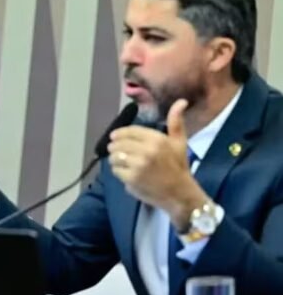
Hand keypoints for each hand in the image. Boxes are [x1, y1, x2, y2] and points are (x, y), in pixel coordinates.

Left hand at [108, 99, 208, 229]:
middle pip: (119, 143)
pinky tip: (126, 173)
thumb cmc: (179, 167)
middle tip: (115, 150)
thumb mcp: (179, 142)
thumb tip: (181, 101)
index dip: (119, 133)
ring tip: (120, 161)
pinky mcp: (131, 178)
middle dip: (115, 147)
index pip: (130, 131)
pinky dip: (118, 171)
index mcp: (157, 139)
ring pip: (115, 156)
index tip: (114, 136)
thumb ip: (176, 121)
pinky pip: (116, 170)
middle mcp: (147, 150)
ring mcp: (138, 165)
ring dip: (115, 159)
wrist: (180, 193)